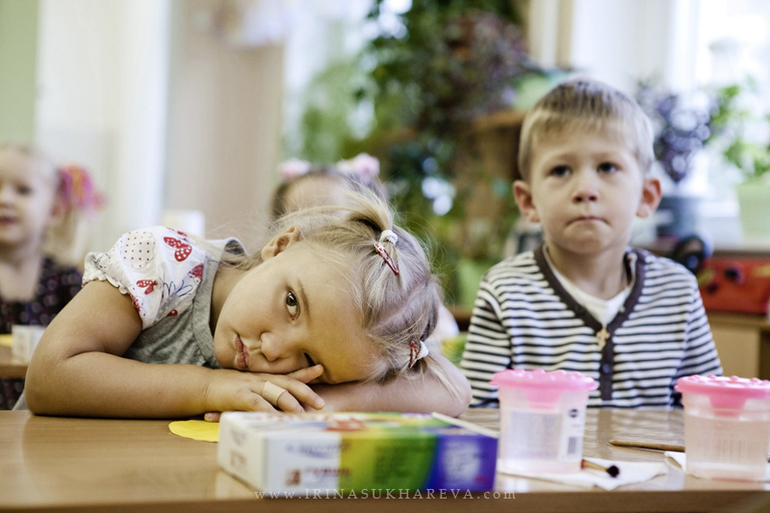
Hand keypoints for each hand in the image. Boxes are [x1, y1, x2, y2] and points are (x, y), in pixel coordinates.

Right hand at [203, 365, 324, 419]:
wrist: (202, 386)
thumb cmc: (225, 389)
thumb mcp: (248, 388)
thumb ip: (262, 393)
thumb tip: (275, 405)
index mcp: (265, 378)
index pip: (289, 375)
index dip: (306, 373)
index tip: (321, 369)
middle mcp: (261, 380)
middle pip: (288, 384)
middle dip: (306, 392)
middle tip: (321, 403)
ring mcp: (251, 386)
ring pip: (275, 392)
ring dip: (290, 403)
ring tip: (302, 414)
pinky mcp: (240, 395)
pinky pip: (256, 403)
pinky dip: (267, 411)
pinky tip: (275, 419)